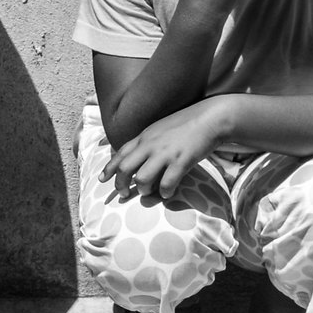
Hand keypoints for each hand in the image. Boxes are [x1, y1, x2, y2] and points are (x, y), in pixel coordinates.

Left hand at [101, 98, 225, 200]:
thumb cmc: (185, 125)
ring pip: (142, 178)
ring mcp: (165, 153)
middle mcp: (150, 145)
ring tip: (149, 193)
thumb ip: (146, 142)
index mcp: (143, 137)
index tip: (102, 180)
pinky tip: (168, 193)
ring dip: (143, 190)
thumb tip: (135, 158)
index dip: (109, 169)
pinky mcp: (181, 160)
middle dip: (120, 184)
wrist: (210, 118)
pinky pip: (167, 183)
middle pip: (124, 169)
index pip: (119, 154)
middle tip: (124, 194)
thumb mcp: (158, 130)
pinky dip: (165, 192)